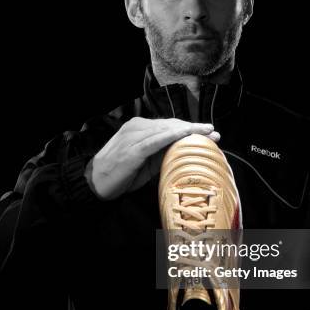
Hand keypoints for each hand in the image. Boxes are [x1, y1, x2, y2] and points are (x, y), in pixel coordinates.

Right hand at [85, 117, 219, 199]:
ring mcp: (132, 137)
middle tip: (215, 133)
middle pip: (170, 125)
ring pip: (165, 130)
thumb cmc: (121, 174)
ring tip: (206, 135)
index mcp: (140, 128)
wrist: (95, 183)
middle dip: (194, 129)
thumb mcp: (146, 163)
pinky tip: (185, 136)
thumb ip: (162, 154)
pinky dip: (172, 137)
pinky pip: (155, 141)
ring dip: (188, 132)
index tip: (209, 132)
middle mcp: (136, 128)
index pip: (169, 125)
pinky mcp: (131, 149)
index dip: (190, 128)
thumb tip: (184, 152)